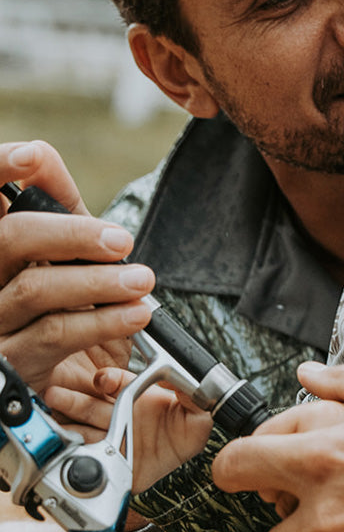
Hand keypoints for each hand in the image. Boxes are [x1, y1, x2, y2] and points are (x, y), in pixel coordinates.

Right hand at [0, 141, 153, 391]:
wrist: (62, 378)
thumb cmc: (61, 300)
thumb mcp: (62, 249)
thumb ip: (56, 204)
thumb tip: (41, 154)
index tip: (34, 155)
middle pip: (11, 238)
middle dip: (72, 233)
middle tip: (121, 240)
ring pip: (37, 289)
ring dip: (100, 282)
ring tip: (142, 281)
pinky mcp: (8, 362)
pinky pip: (56, 334)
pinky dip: (103, 322)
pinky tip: (134, 314)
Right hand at [45, 366, 212, 493]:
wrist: (179, 475)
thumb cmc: (186, 438)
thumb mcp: (198, 415)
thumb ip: (194, 395)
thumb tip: (187, 374)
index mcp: (142, 399)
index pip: (120, 384)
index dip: (111, 380)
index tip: (103, 380)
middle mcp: (122, 414)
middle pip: (93, 401)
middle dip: (75, 396)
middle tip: (59, 392)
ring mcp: (111, 435)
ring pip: (82, 422)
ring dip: (67, 414)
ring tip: (54, 406)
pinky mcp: (103, 458)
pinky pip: (81, 450)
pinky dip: (68, 443)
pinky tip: (60, 437)